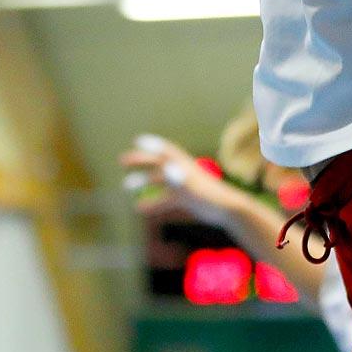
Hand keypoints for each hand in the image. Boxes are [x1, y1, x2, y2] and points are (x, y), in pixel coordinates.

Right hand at [119, 135, 242, 226]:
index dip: (151, 145)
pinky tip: (139, 208)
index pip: (165, 152)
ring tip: (125, 185)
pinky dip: (152, 203)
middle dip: (141, 161)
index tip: (137, 141)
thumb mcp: (192, 187)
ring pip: (159, 181)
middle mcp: (182, 172)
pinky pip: (164, 200)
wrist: (229, 210)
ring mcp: (184, 186)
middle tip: (122, 160)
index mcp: (184, 165)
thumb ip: (178, 178)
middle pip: (158, 163)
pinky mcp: (186, 199)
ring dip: (143, 181)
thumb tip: (164, 168)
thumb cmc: (211, 197)